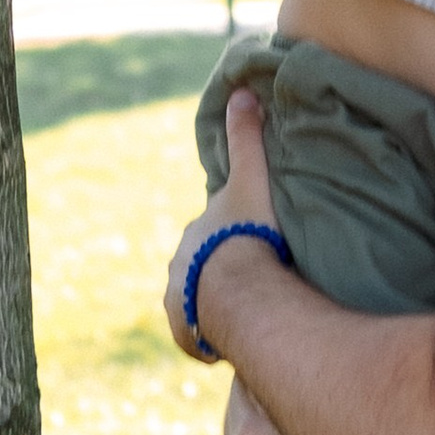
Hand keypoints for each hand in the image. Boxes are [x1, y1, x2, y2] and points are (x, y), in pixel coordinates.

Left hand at [164, 83, 283, 358]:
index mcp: (195, 233)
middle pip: (202, 267)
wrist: (235, 288)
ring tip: (247, 314)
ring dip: (216, 307)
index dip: (230, 236)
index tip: (251, 243)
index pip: (210, 232)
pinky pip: (198, 336)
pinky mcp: (185, 331)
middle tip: (256, 279)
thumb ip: (246, 139)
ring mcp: (179, 301)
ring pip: (198, 302)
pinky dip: (210, 337)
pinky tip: (231, 343)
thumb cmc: (247, 233)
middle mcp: (178, 266)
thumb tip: (241, 92)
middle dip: (221, 272)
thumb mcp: (250, 180)